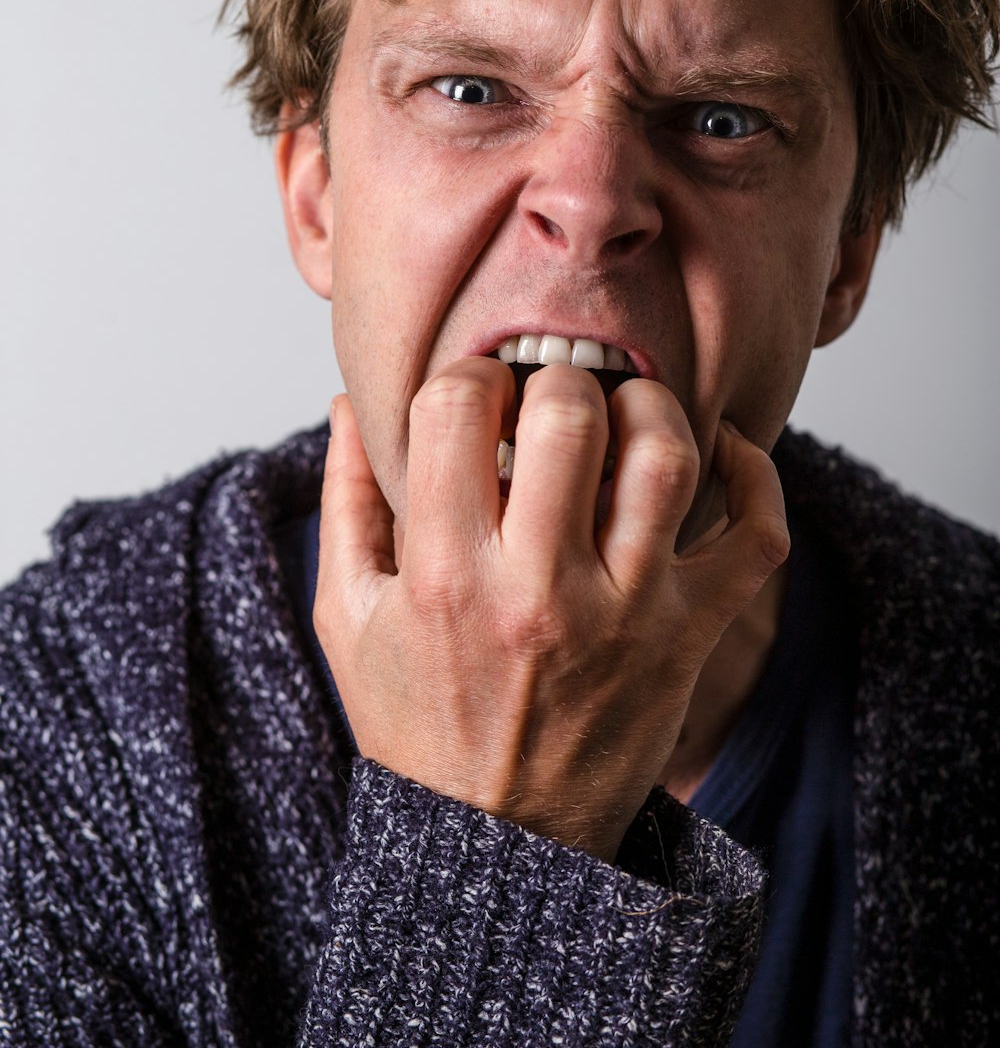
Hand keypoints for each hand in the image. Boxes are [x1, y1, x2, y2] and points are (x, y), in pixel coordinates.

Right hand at [315, 358, 787, 862]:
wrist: (499, 846)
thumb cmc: (419, 724)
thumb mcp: (348, 619)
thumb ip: (348, 502)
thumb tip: (350, 402)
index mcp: (446, 576)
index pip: (457, 409)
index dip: (466, 377)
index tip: (476, 396)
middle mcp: (540, 590)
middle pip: (569, 415)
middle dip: (558, 379)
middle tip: (551, 399)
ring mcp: (627, 615)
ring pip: (665, 458)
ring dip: (648, 407)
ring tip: (624, 412)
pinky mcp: (688, 639)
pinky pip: (755, 538)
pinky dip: (755, 476)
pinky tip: (722, 451)